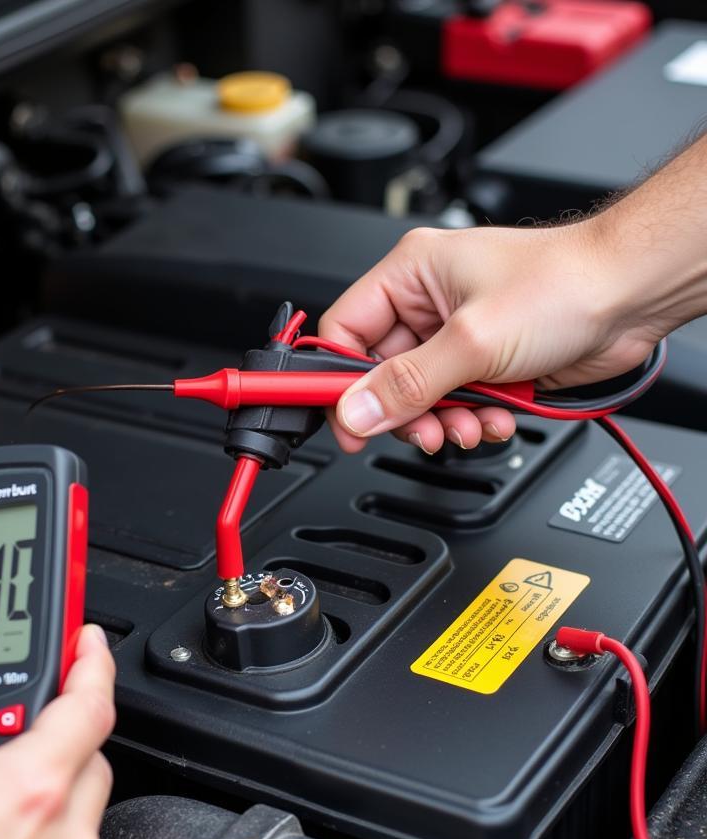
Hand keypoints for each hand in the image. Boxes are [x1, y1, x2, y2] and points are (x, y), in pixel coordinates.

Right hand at [320, 222, 663, 453]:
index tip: (344, 421)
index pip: (344, 332)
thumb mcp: (472, 340)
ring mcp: (457, 335)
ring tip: (469, 423)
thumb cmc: (565, 283)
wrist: (634, 295)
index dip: (337, 381)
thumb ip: (407, 384)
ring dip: (443, 420)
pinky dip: (472, 418)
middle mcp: (427, 304)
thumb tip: (356, 411)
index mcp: (409, 275)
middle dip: (405, 411)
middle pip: (382, 375)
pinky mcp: (485, 362)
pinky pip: (456, 403)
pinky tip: (493, 416)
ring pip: (420, 397)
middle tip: (421, 431)